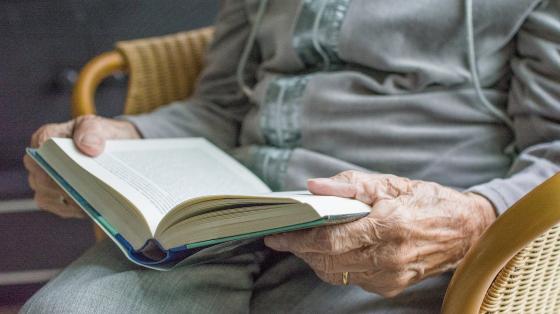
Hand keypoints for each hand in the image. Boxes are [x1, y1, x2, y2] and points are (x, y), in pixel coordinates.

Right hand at [23, 115, 139, 217]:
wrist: (117, 150)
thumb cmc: (103, 136)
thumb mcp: (102, 127)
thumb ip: (93, 131)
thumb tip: (87, 147)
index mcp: (50, 136)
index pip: (41, 143)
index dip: (52, 154)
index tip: (70, 163)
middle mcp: (42, 160)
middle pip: (40, 174)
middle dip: (59, 182)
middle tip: (81, 187)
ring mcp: (46, 181)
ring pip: (45, 194)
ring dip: (65, 198)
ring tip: (87, 201)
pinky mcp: (57, 197)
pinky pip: (56, 207)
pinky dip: (72, 209)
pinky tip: (88, 208)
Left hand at [265, 171, 495, 296]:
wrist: (467, 230)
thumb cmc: (428, 201)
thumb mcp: (391, 183)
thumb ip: (350, 184)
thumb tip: (314, 186)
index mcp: (388, 226)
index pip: (329, 239)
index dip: (298, 238)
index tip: (276, 234)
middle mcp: (389, 257)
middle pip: (327, 260)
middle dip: (300, 249)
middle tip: (285, 236)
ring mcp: (390, 276)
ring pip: (336, 273)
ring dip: (314, 258)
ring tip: (304, 241)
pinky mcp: (391, 286)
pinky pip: (352, 278)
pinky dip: (336, 264)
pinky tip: (334, 249)